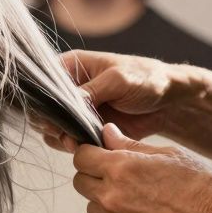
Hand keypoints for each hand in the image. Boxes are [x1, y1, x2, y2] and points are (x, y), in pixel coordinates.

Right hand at [29, 49, 178, 152]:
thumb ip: (91, 91)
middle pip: (42, 108)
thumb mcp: (119, 79)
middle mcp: (69, 89)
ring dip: (60, 136)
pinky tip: (85, 145)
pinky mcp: (85, 128)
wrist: (169, 102)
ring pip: (51, 126)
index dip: (43, 99)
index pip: (42, 82)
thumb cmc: (146, 79)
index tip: (52, 114)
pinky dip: (72, 145)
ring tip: (76, 141)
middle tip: (64, 132)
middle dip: (50, 122)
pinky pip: (68, 139)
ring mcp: (76, 110)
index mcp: (72, 67)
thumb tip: (66, 105)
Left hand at [71, 123, 211, 212]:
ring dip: (105, 199)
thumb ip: (129, 145)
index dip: (90, 153)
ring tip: (138, 197)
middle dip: (94, 175)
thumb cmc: (203, 187)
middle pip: (81, 181)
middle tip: (120, 175)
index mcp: (121, 168)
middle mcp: (111, 196)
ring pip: (92, 206)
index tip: (101, 155)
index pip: (81, 156)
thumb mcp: (168, 154)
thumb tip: (105, 133)